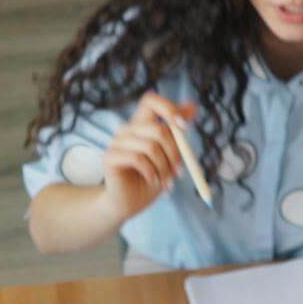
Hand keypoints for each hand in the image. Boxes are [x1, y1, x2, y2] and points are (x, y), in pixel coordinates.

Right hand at [100, 93, 196, 222]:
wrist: (130, 203)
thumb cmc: (151, 178)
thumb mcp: (170, 155)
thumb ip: (178, 133)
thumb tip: (193, 106)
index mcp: (141, 124)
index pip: (151, 100)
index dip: (168, 109)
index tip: (183, 128)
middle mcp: (127, 129)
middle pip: (158, 129)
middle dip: (175, 153)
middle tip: (180, 172)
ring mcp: (116, 142)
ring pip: (150, 147)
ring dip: (164, 168)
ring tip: (167, 182)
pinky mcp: (109, 157)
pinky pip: (137, 159)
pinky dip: (151, 173)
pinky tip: (154, 182)